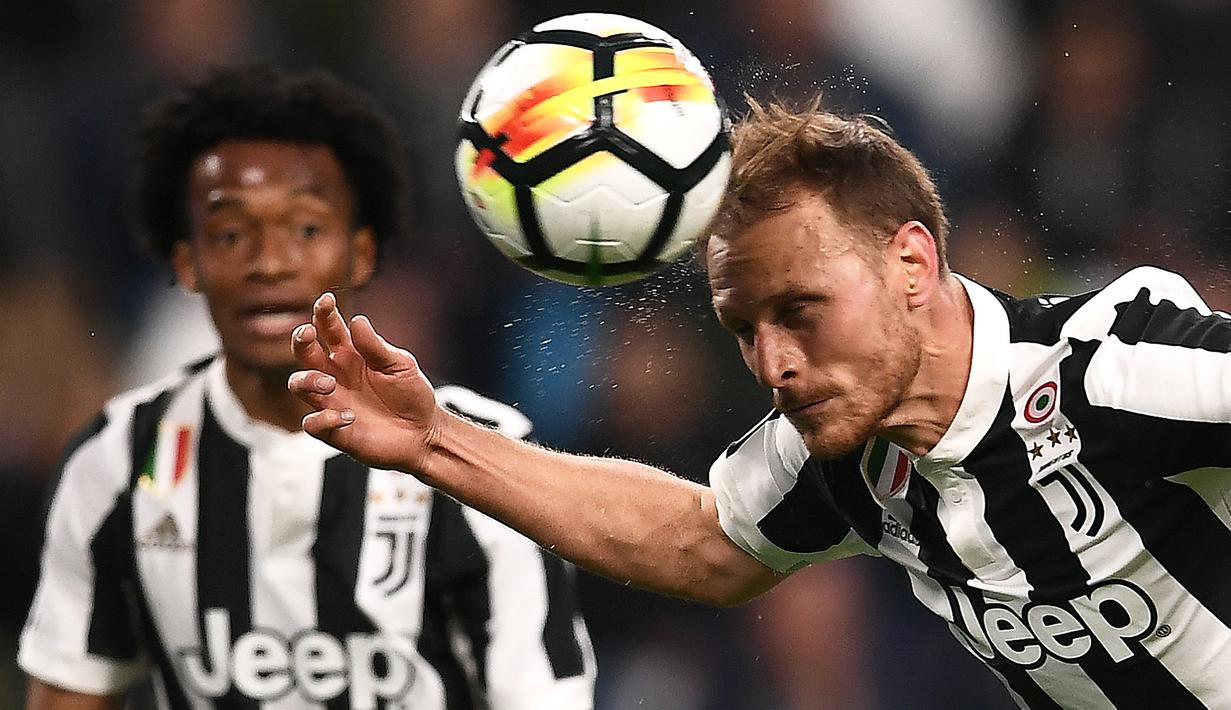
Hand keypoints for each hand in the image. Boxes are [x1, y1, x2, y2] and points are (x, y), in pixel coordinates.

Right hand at [289, 292, 439, 471]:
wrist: (423, 433)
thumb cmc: (412, 394)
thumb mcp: (400, 365)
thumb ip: (376, 346)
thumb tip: (357, 320)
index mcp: (351, 354)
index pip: (329, 328)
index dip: (323, 313)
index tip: (326, 301)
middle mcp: (336, 375)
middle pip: (305, 353)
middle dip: (301, 341)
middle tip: (309, 334)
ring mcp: (332, 401)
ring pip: (299, 384)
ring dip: (308, 380)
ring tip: (330, 383)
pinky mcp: (334, 430)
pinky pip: (312, 423)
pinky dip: (323, 419)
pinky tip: (347, 417)